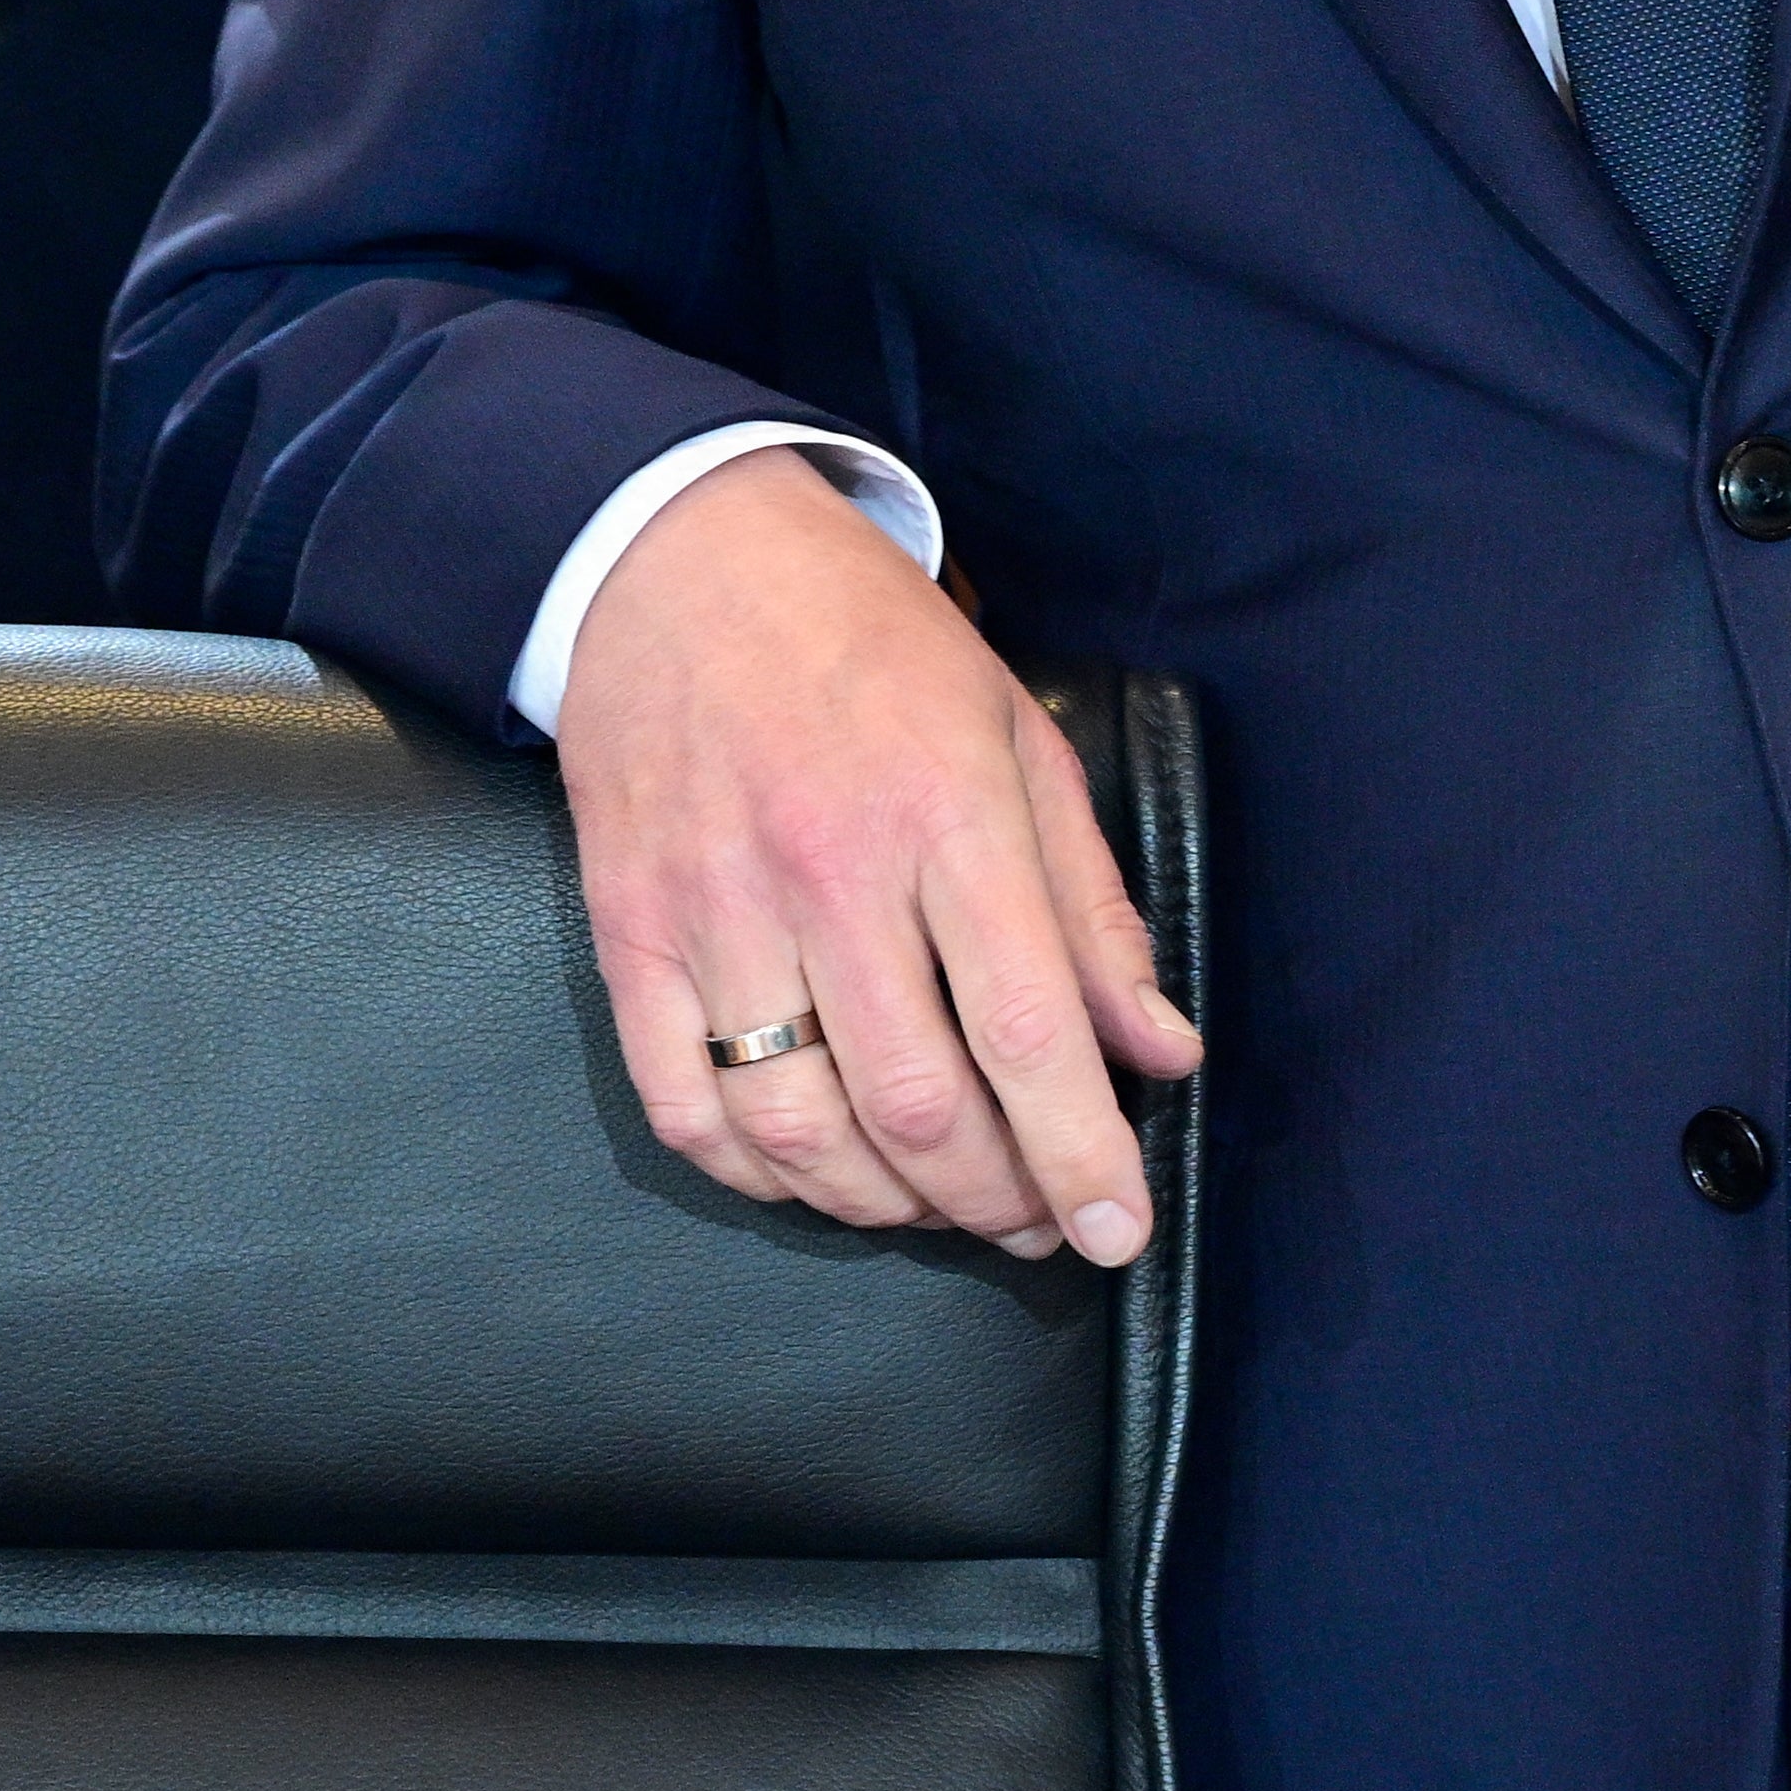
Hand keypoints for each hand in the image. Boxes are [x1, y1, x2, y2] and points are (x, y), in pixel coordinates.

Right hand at [554, 452, 1201, 1262]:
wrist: (679, 558)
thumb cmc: (872, 646)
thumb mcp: (1019, 738)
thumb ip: (1091, 909)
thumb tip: (1161, 1052)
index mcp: (948, 811)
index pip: (1028, 1028)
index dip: (1081, 1154)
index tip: (1119, 1232)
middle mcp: (828, 870)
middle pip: (920, 1106)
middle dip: (997, 1198)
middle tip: (1038, 1219)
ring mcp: (715, 909)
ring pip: (801, 1130)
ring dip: (884, 1207)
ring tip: (940, 1205)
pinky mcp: (628, 935)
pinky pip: (685, 1109)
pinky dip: (759, 1174)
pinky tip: (817, 1174)